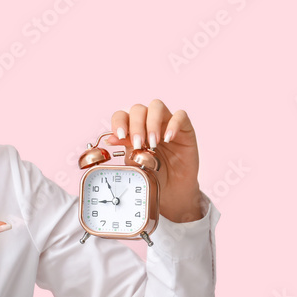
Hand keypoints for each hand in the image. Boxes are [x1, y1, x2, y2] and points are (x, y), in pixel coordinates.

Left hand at [105, 99, 204, 221]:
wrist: (171, 189)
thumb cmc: (152, 174)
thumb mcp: (135, 161)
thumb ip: (126, 147)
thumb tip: (111, 138)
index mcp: (133, 129)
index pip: (122, 115)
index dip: (119, 122)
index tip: (119, 136)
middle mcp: (148, 122)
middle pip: (138, 109)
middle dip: (136, 125)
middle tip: (138, 144)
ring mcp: (166, 123)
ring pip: (156, 106)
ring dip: (152, 122)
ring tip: (153, 142)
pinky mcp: (184, 128)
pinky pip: (180, 116)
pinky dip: (173, 124)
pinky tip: (168, 139)